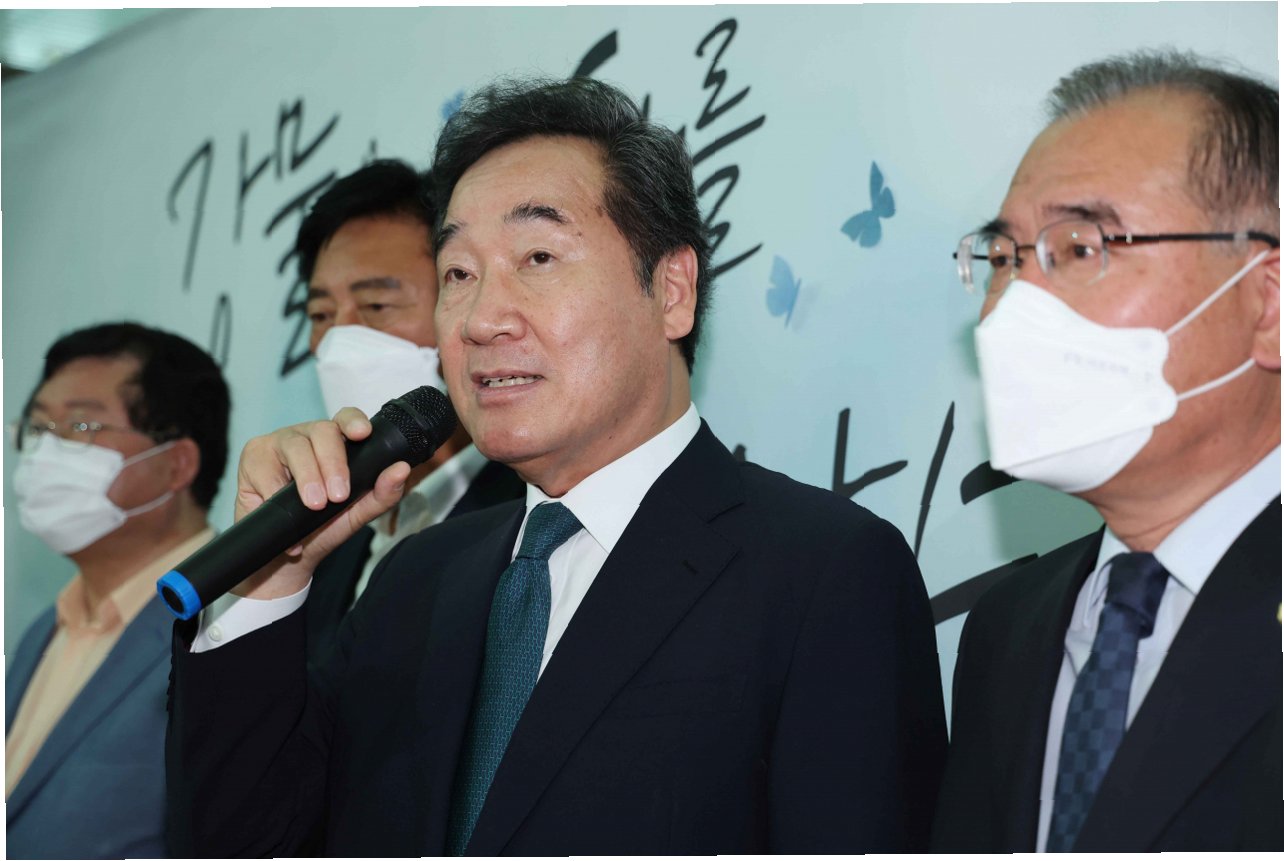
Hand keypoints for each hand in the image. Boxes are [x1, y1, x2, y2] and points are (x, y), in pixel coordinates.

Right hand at [230, 407, 410, 598]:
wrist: (285, 556)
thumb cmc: (322, 526)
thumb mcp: (356, 513)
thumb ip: (381, 493)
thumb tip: (401, 470)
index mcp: (336, 442)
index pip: (346, 419)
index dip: (354, 421)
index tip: (362, 433)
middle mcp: (308, 436)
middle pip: (322, 432)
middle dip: (333, 464)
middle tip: (337, 496)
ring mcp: (279, 442)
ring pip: (294, 448)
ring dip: (307, 477)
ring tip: (314, 504)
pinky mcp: (253, 456)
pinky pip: (264, 470)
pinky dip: (274, 496)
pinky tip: (281, 514)